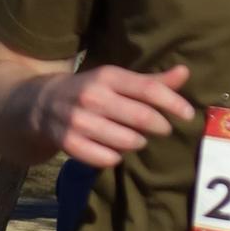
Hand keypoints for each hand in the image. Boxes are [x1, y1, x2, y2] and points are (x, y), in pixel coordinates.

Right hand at [29, 63, 194, 168]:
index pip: (148, 89)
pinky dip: (115, 157)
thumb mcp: (117, 80)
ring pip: (126, 141)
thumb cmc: (91, 91)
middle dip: (159, 126)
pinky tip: (115, 151)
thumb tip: (185, 72)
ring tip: (137, 139)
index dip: (172, 103)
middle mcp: (92, 96)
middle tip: (163, 129)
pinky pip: (105, 158)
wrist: (40, 103)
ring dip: (138, 142)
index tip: (189, 115)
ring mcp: (78, 120)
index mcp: (108, 76)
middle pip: (140, 117)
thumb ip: (151, 81)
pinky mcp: (68, 142)